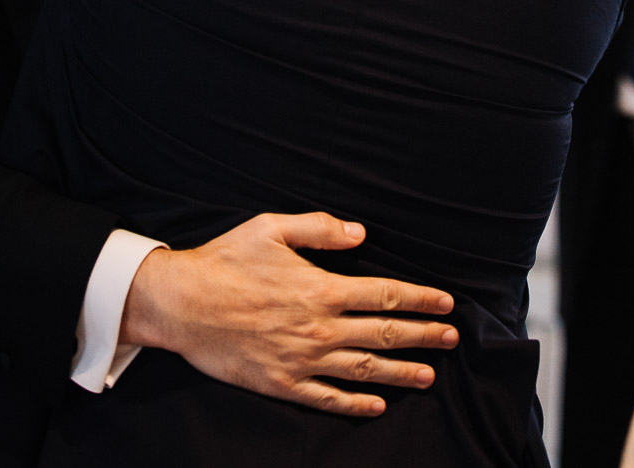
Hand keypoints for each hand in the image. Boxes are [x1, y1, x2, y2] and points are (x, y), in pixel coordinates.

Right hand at [122, 211, 458, 417]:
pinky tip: (377, 405)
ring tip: (428, 375)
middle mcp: (318, 328)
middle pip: (383, 334)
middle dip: (422, 336)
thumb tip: (360, 233)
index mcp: (320, 288)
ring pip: (363, 369)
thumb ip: (319, 229)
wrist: (182, 304)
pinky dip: (356, 403)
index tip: (446, 304)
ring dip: (400, 372)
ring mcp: (302, 360)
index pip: (383, 295)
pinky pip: (328, 398)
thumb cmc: (225, 261)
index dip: (418, 300)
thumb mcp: (271, 228)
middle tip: (451, 339)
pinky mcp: (282, 384)